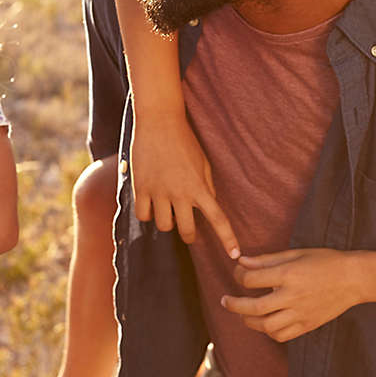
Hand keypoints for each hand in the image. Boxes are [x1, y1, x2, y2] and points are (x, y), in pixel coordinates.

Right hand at [131, 110, 239, 257]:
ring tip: (167, 208)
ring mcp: (159, 192)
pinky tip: (150, 204)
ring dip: (167, 221)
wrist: (160, 121)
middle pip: (187, 231)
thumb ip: (207, 186)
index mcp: (200, 187)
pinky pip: (143, 215)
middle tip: (189, 230)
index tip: (235, 255)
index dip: (228, 239)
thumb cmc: (185, 140)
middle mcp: (180, 194)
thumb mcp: (203, 162)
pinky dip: (147, 214)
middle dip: (189, 235)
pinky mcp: (141, 188)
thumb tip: (209, 204)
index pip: (218, 219)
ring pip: (163, 226)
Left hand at [221, 249, 361, 341]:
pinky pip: (282, 335)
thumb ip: (267, 259)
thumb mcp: (296, 253)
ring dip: (249, 321)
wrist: (353, 279)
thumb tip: (242, 261)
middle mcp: (292, 296)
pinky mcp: (307, 325)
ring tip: (244, 314)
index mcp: (289, 274)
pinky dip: (269, 331)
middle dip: (234, 304)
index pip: (252, 279)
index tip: (238, 273)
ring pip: (266, 326)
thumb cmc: (325, 261)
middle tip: (225, 301)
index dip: (239, 275)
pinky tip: (265, 322)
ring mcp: (300, 313)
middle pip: (254, 307)